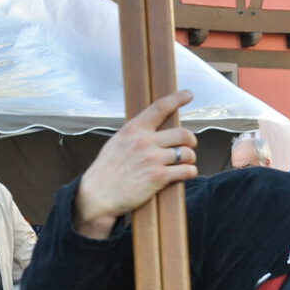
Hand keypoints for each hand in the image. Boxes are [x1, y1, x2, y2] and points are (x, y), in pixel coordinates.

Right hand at [74, 91, 198, 237]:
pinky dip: (190, 172)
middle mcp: (144, 141)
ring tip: (184, 163)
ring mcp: (153, 159)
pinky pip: (187, 171)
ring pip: (188, 153)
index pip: (160, 107)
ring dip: (190, 159)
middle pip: (183, 134)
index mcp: (133, 129)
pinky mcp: (159, 177)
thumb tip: (156, 128)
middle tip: (189, 146)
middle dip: (191, 141)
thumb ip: (137, 134)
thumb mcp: (118, 142)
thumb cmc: (107, 170)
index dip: (177, 98)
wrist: (98, 195)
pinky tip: (184, 174)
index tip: (188, 94)